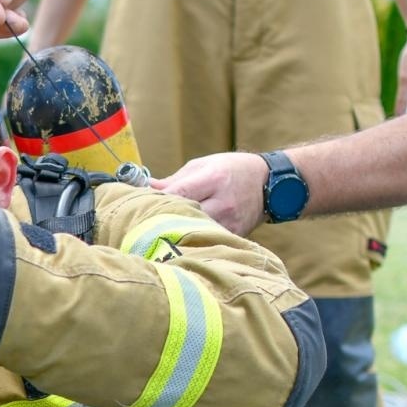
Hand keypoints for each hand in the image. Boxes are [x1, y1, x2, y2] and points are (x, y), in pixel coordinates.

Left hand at [150, 152, 266, 235]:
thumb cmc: (230, 170)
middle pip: (184, 216)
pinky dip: (190, 240)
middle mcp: (223, 203)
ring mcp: (230, 223)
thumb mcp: (203, 166)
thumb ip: (174, 180)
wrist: (267, 184)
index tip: (138, 203)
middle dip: (161, 219)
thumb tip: (145, 188)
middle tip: (140, 223)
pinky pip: (205, 241)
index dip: (156, 200)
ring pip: (193, 233)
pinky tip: (177, 240)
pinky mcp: (233, 237)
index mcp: (214, 179)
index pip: (179, 193)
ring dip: (174, 233)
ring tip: (156, 233)